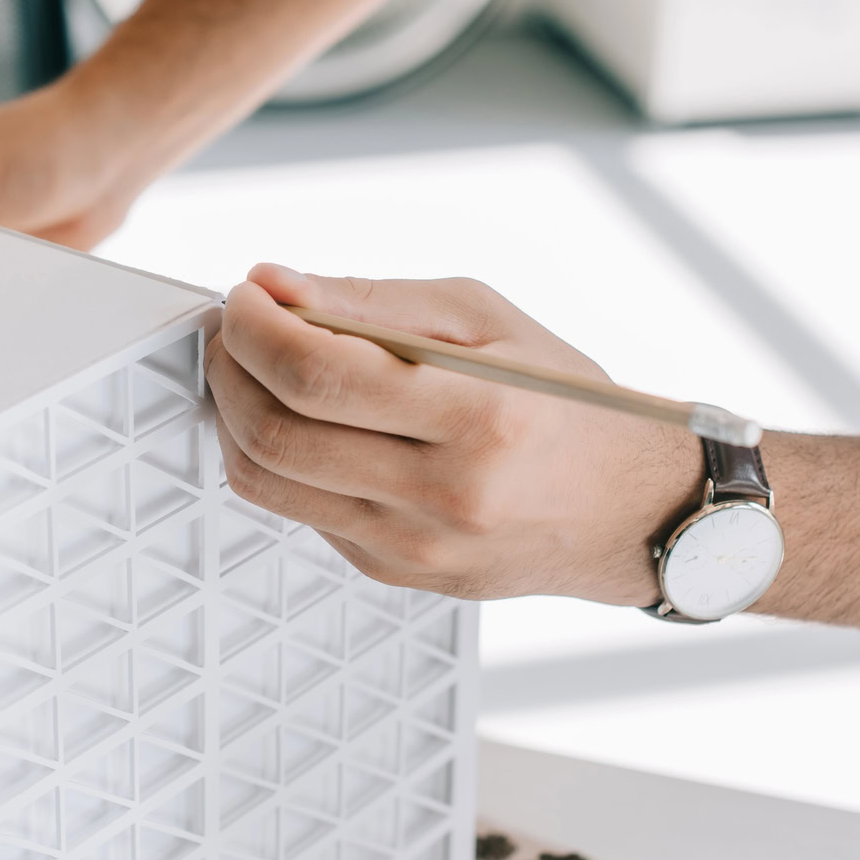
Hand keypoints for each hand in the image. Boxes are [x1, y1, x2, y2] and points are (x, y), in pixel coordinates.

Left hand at [207, 265, 703, 603]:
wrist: (629, 512)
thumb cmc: (564, 403)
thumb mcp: (487, 320)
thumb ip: (374, 301)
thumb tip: (275, 286)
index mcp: (477, 418)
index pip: (317, 374)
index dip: (256, 327)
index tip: (246, 294)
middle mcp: (442, 495)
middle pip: (275, 434)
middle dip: (230, 366)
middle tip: (236, 325)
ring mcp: (412, 548)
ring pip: (269, 482)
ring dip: (234, 414)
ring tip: (251, 366)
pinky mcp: (393, 573)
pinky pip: (299, 512)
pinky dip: (279, 456)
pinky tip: (299, 418)